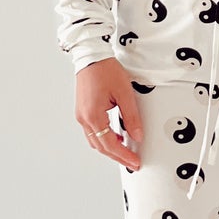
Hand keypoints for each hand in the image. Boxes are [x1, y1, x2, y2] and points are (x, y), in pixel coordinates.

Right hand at [75, 57, 142, 171]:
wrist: (91, 56)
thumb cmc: (105, 70)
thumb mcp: (124, 93)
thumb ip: (131, 117)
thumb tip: (137, 136)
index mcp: (93, 116)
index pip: (110, 144)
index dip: (124, 155)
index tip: (135, 162)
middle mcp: (84, 118)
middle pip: (101, 146)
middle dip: (117, 156)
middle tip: (133, 163)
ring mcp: (81, 115)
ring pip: (95, 141)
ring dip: (110, 148)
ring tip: (126, 152)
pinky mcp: (83, 111)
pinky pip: (93, 132)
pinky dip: (104, 138)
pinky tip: (116, 137)